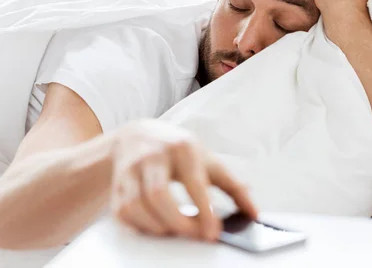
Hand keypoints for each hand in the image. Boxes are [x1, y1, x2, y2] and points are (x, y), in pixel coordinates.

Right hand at [110, 120, 257, 241]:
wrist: (136, 137)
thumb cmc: (178, 151)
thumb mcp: (207, 160)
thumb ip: (233, 185)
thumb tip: (254, 212)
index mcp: (181, 147)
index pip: (192, 181)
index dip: (203, 210)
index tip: (213, 232)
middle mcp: (152, 156)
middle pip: (159, 196)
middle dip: (178, 223)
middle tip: (195, 235)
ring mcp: (130, 169)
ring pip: (136, 207)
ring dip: (158, 227)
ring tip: (176, 230)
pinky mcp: (117, 184)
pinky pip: (122, 213)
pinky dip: (139, 227)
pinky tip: (155, 226)